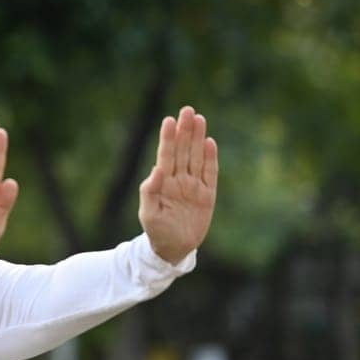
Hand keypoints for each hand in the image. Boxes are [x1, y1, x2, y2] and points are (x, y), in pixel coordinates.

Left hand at [139, 106, 216, 263]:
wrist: (173, 249)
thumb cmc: (157, 231)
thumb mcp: (148, 214)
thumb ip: (150, 191)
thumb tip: (156, 169)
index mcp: (163, 183)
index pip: (166, 155)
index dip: (168, 138)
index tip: (169, 120)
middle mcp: (179, 180)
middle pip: (183, 151)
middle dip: (185, 131)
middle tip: (187, 110)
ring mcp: (193, 186)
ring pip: (197, 157)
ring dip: (198, 138)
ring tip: (199, 118)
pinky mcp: (207, 195)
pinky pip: (210, 173)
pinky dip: (210, 158)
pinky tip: (209, 142)